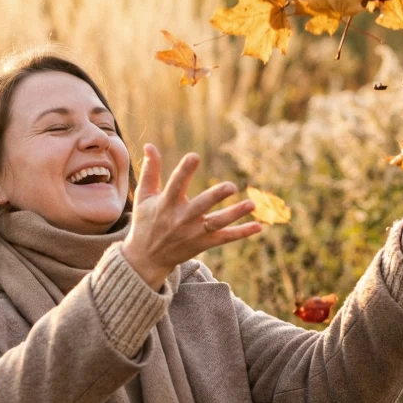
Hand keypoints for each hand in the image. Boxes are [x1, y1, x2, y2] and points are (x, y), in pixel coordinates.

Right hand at [120, 143, 262, 289]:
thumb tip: (149, 144)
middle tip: (231, 186)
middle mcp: (181, 218)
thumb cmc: (146, 221)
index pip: (175, 185)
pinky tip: (259, 226)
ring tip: (252, 204)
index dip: (184, 171)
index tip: (194, 156)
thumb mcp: (144, 196)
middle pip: (201, 206)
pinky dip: (242, 233)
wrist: (146, 258)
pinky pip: (225, 238)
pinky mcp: (203, 244)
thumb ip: (150, 170)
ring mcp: (194, 233)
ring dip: (235, 214)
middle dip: (215, 196)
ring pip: (217, 223)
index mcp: (166, 203)